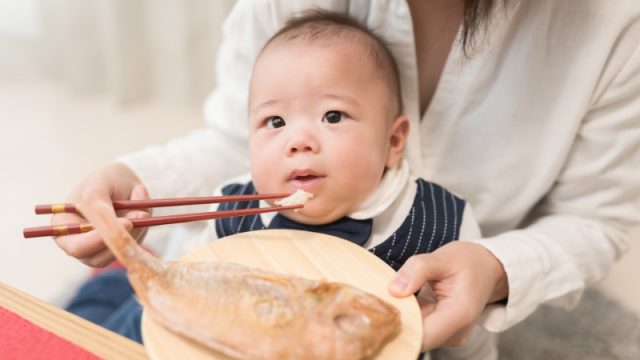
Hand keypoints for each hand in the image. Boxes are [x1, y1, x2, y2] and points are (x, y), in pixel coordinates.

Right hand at [51, 163, 150, 266]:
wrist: (125, 183)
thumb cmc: (106, 180)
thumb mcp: (100, 181)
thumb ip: (97, 198)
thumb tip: (105, 217)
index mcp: (63, 227)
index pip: (76, 247)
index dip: (97, 241)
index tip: (123, 223)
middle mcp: (78, 244)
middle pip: (97, 259)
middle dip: (120, 238)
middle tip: (139, 215)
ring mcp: (99, 250)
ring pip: (118, 254)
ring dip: (135, 232)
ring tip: (140, 208)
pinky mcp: (120, 250)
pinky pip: (133, 248)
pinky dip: (142, 230)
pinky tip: (141, 211)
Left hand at [388, 241, 507, 350]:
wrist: (488, 268)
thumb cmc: (469, 261)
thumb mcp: (443, 257)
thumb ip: (418, 269)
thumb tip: (394, 290)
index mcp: (459, 314)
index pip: (423, 336)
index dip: (399, 326)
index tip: (381, 309)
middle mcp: (455, 332)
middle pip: (416, 337)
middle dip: (395, 321)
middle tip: (379, 299)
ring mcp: (449, 335)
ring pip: (414, 333)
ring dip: (400, 317)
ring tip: (393, 295)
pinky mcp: (441, 332)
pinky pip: (418, 327)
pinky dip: (407, 315)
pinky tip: (403, 299)